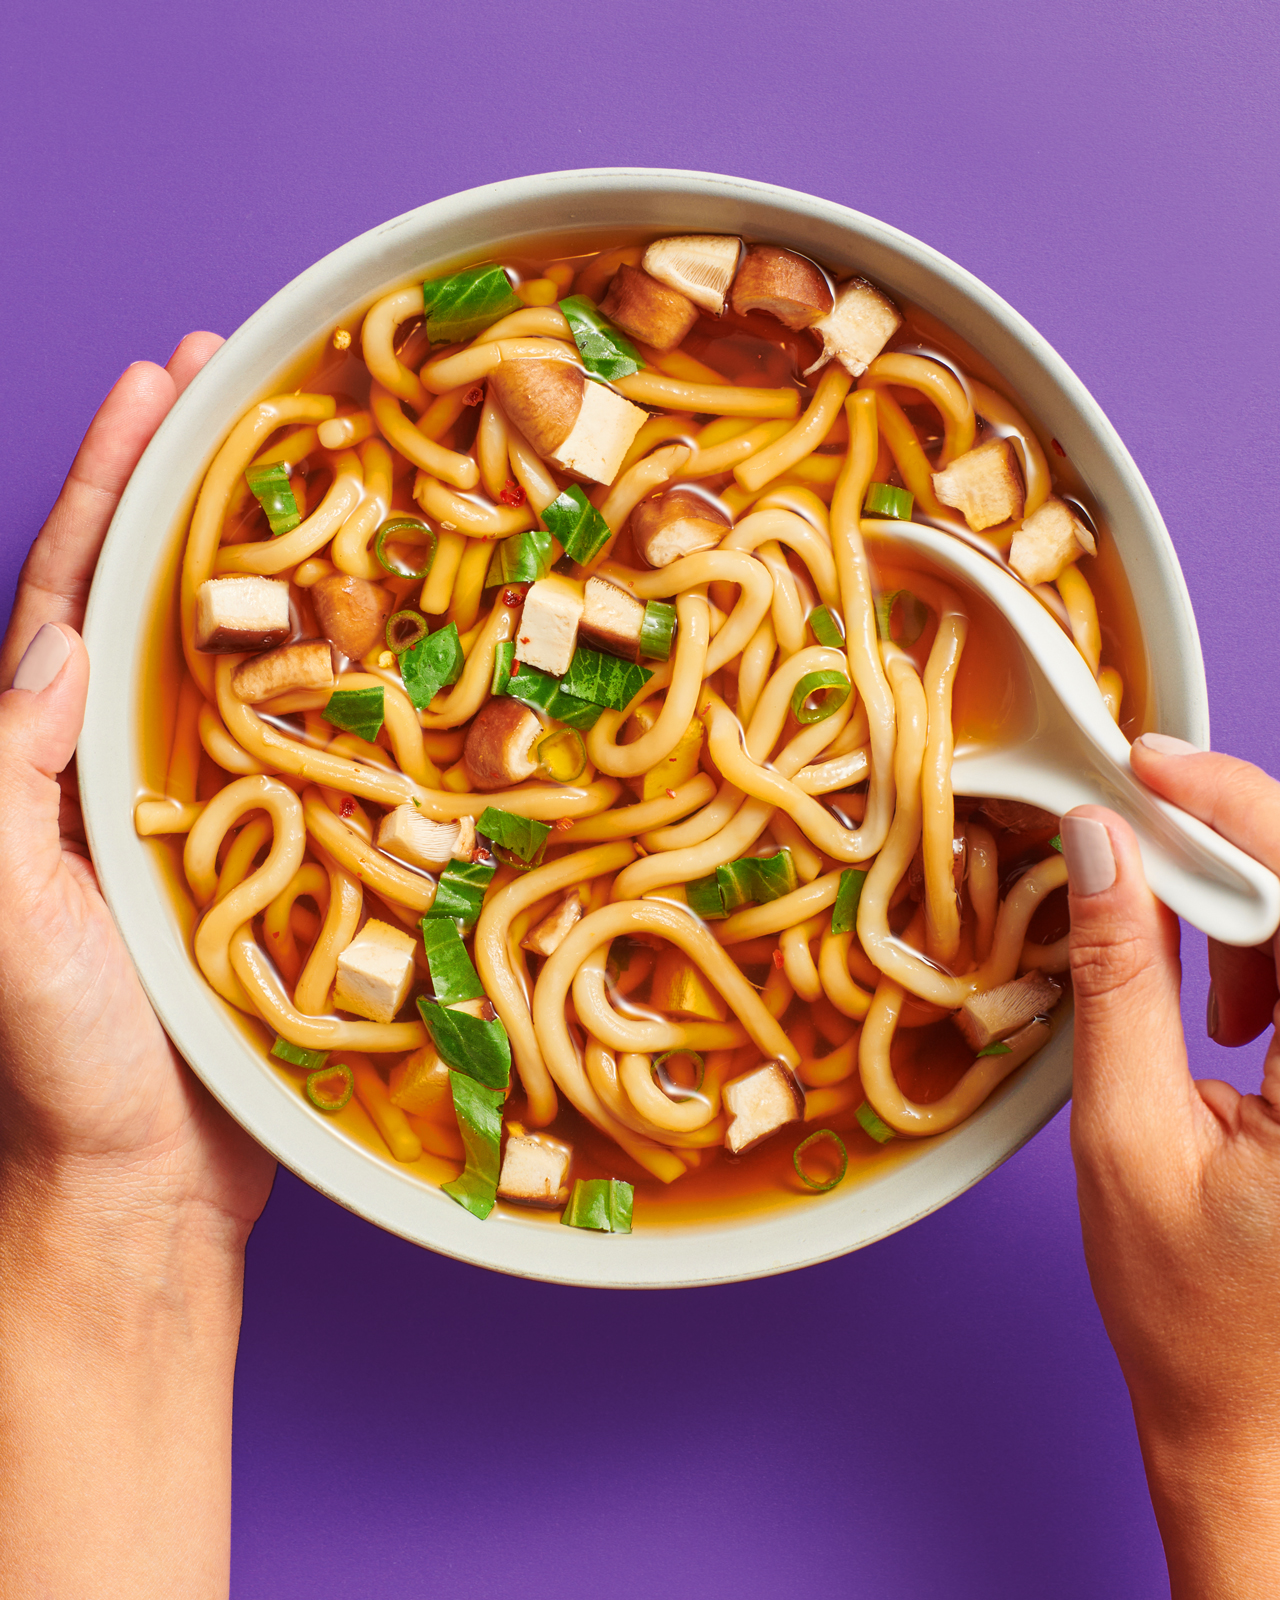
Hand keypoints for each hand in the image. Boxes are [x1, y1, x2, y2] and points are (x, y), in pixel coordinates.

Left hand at [0, 337, 274, 1599]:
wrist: (142, 1191)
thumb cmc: (58, 1066)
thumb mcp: (10, 920)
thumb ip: (7, 784)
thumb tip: (60, 645)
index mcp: (44, 762)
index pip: (72, 590)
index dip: (112, 481)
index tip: (161, 381)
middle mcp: (119, 765)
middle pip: (157, 595)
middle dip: (191, 485)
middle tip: (249, 386)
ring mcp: (203, 809)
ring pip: (241, 660)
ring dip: (275, 566)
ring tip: (330, 479)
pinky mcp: (277, 861)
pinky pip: (313, 751)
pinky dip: (344, 685)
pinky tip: (390, 643)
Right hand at [1065, 735, 1279, 1599]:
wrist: (1260, 1427)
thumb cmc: (1193, 1316)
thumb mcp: (1127, 1136)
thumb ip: (1118, 980)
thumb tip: (1098, 850)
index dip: (1237, 806)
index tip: (1150, 768)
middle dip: (1239, 860)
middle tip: (1142, 862)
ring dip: (1260, 917)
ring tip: (1201, 998)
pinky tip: (1238, 1017)